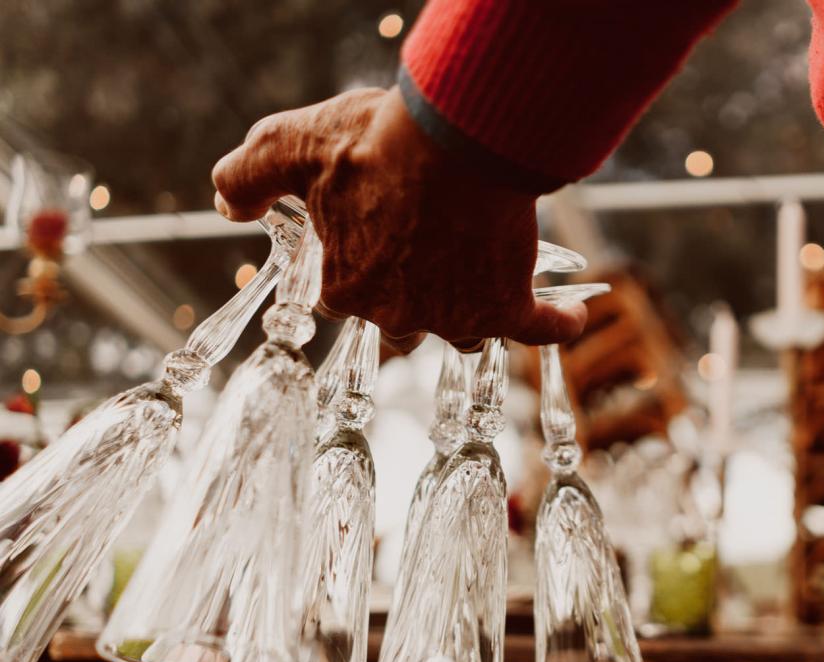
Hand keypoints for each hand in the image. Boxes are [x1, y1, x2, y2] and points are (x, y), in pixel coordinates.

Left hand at [211, 88, 586, 351]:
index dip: (351, 268)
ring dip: (469, 313)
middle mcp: (400, 316)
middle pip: (401, 328)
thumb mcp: (290, 145)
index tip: (365, 239)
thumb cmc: (374, 142)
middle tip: (422, 262)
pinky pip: (538, 330)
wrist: (456, 140)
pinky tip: (568, 315)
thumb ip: (248, 176)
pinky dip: (555, 325)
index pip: (340, 300)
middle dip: (407, 301)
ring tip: (483, 282)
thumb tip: (227, 205)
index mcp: (347, 288)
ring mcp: (457, 316)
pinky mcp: (509, 305)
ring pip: (463, 333)